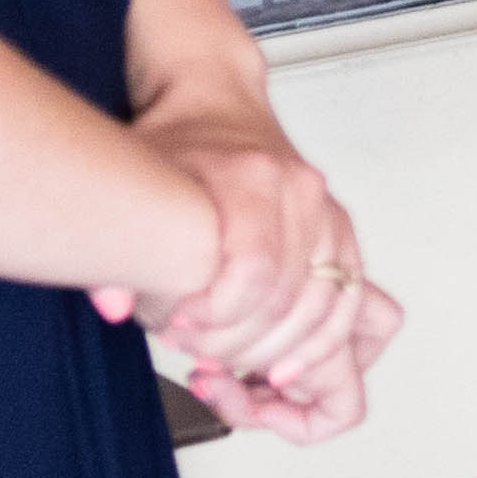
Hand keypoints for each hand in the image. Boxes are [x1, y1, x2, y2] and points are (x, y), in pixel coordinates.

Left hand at [113, 111, 396, 442]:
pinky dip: (325, 352)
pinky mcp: (344, 244)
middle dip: (240, 349)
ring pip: (335, 318)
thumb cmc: (178, 146)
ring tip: (237, 370)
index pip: (255, 272)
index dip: (214, 318)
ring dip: (286, 359)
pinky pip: (362, 313)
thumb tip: (114, 307)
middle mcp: (306, 199)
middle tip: (198, 356)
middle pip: (295, 305)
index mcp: (256, 177)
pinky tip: (282, 370)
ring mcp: (332, 222)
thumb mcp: (132, 189)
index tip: (178, 327)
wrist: (216, 107)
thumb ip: (117, 257)